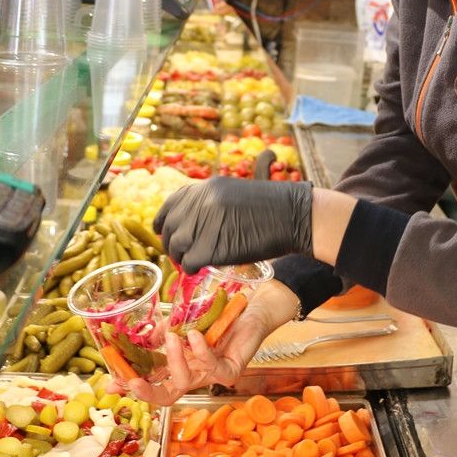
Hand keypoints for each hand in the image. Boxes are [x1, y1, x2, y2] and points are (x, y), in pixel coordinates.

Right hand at [109, 279, 298, 404]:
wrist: (251, 308)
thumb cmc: (218, 315)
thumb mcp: (185, 320)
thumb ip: (166, 331)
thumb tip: (149, 338)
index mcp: (180, 365)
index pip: (152, 382)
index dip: (131, 386)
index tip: (110, 384)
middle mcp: (194, 374)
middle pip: (166, 396)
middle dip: (147, 392)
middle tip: (131, 382)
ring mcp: (211, 375)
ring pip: (185, 381)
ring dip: (174, 360)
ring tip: (171, 338)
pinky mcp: (231, 371)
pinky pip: (213, 369)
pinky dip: (201, 352)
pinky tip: (194, 336)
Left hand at [154, 176, 312, 272]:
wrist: (292, 216)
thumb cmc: (271, 207)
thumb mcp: (234, 193)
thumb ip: (210, 202)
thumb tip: (191, 221)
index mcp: (206, 187)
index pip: (171, 204)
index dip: (164, 220)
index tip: (163, 231)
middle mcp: (201, 202)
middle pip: (171, 227)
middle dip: (172, 243)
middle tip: (181, 254)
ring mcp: (205, 224)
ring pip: (177, 246)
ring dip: (181, 257)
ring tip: (191, 263)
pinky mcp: (211, 247)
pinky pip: (190, 262)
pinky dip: (192, 268)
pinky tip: (200, 269)